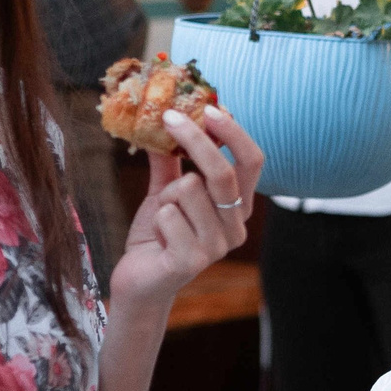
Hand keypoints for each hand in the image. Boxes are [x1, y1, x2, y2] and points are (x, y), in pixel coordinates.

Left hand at [110, 106, 264, 318]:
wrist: (139, 282)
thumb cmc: (157, 235)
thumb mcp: (165, 191)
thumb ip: (171, 161)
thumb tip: (167, 118)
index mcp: (237, 207)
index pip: (252, 162)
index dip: (235, 133)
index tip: (211, 108)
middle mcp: (235, 227)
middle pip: (222, 172)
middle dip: (193, 140)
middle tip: (168, 116)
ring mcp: (216, 247)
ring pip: (188, 189)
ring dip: (164, 196)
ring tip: (161, 218)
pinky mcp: (191, 261)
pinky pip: (168, 214)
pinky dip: (155, 219)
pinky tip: (157, 238)